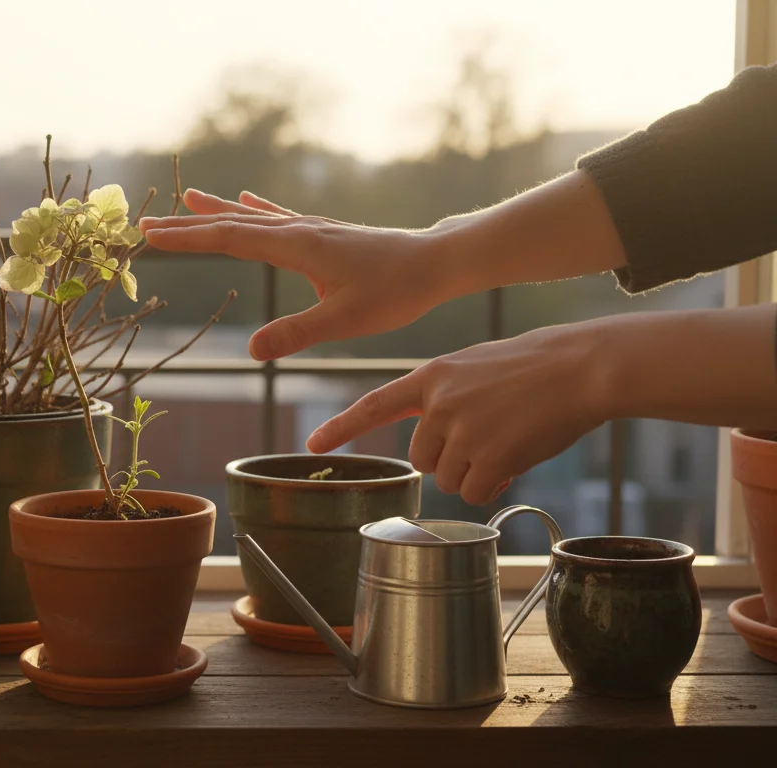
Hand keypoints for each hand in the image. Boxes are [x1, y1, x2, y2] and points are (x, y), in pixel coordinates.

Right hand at [140, 189, 450, 360]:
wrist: (437, 263)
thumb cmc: (396, 292)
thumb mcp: (345, 321)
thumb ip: (296, 333)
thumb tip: (251, 350)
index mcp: (296, 246)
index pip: (229, 239)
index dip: (187, 238)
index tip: (151, 235)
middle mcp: (299, 230)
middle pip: (232, 224)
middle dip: (189, 225)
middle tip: (148, 223)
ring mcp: (311, 229)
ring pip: (252, 218)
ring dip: (216, 212)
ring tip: (187, 197)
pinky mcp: (325, 235)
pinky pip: (277, 218)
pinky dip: (254, 209)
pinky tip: (246, 199)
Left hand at [305, 321, 611, 505]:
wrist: (580, 367)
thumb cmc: (534, 367)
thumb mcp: (474, 367)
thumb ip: (444, 398)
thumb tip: (435, 446)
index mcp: (431, 377)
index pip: (374, 406)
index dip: (341, 428)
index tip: (312, 445)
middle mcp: (439, 405)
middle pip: (421, 460)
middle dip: (448, 461)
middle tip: (486, 439)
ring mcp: (463, 432)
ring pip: (448, 480)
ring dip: (474, 474)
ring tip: (505, 442)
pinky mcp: (490, 457)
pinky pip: (475, 492)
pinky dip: (493, 485)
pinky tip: (515, 459)